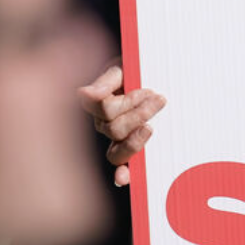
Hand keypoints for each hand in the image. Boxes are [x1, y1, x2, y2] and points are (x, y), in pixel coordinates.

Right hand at [80, 63, 164, 186]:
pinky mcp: (129, 150)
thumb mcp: (123, 67)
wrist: (152, 73)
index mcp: (98, 103)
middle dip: (139, 115)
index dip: (129, 102)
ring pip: (116, 152)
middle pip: (114, 130)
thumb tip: (85, 93)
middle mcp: (103, 124)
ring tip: (151, 127)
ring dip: (136, 142)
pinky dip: (121, 174)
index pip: (106, 110)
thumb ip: (107, 80)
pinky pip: (120, 167)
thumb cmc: (136, 69)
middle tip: (159, 100)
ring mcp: (115, 140)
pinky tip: (124, 178)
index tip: (149, 90)